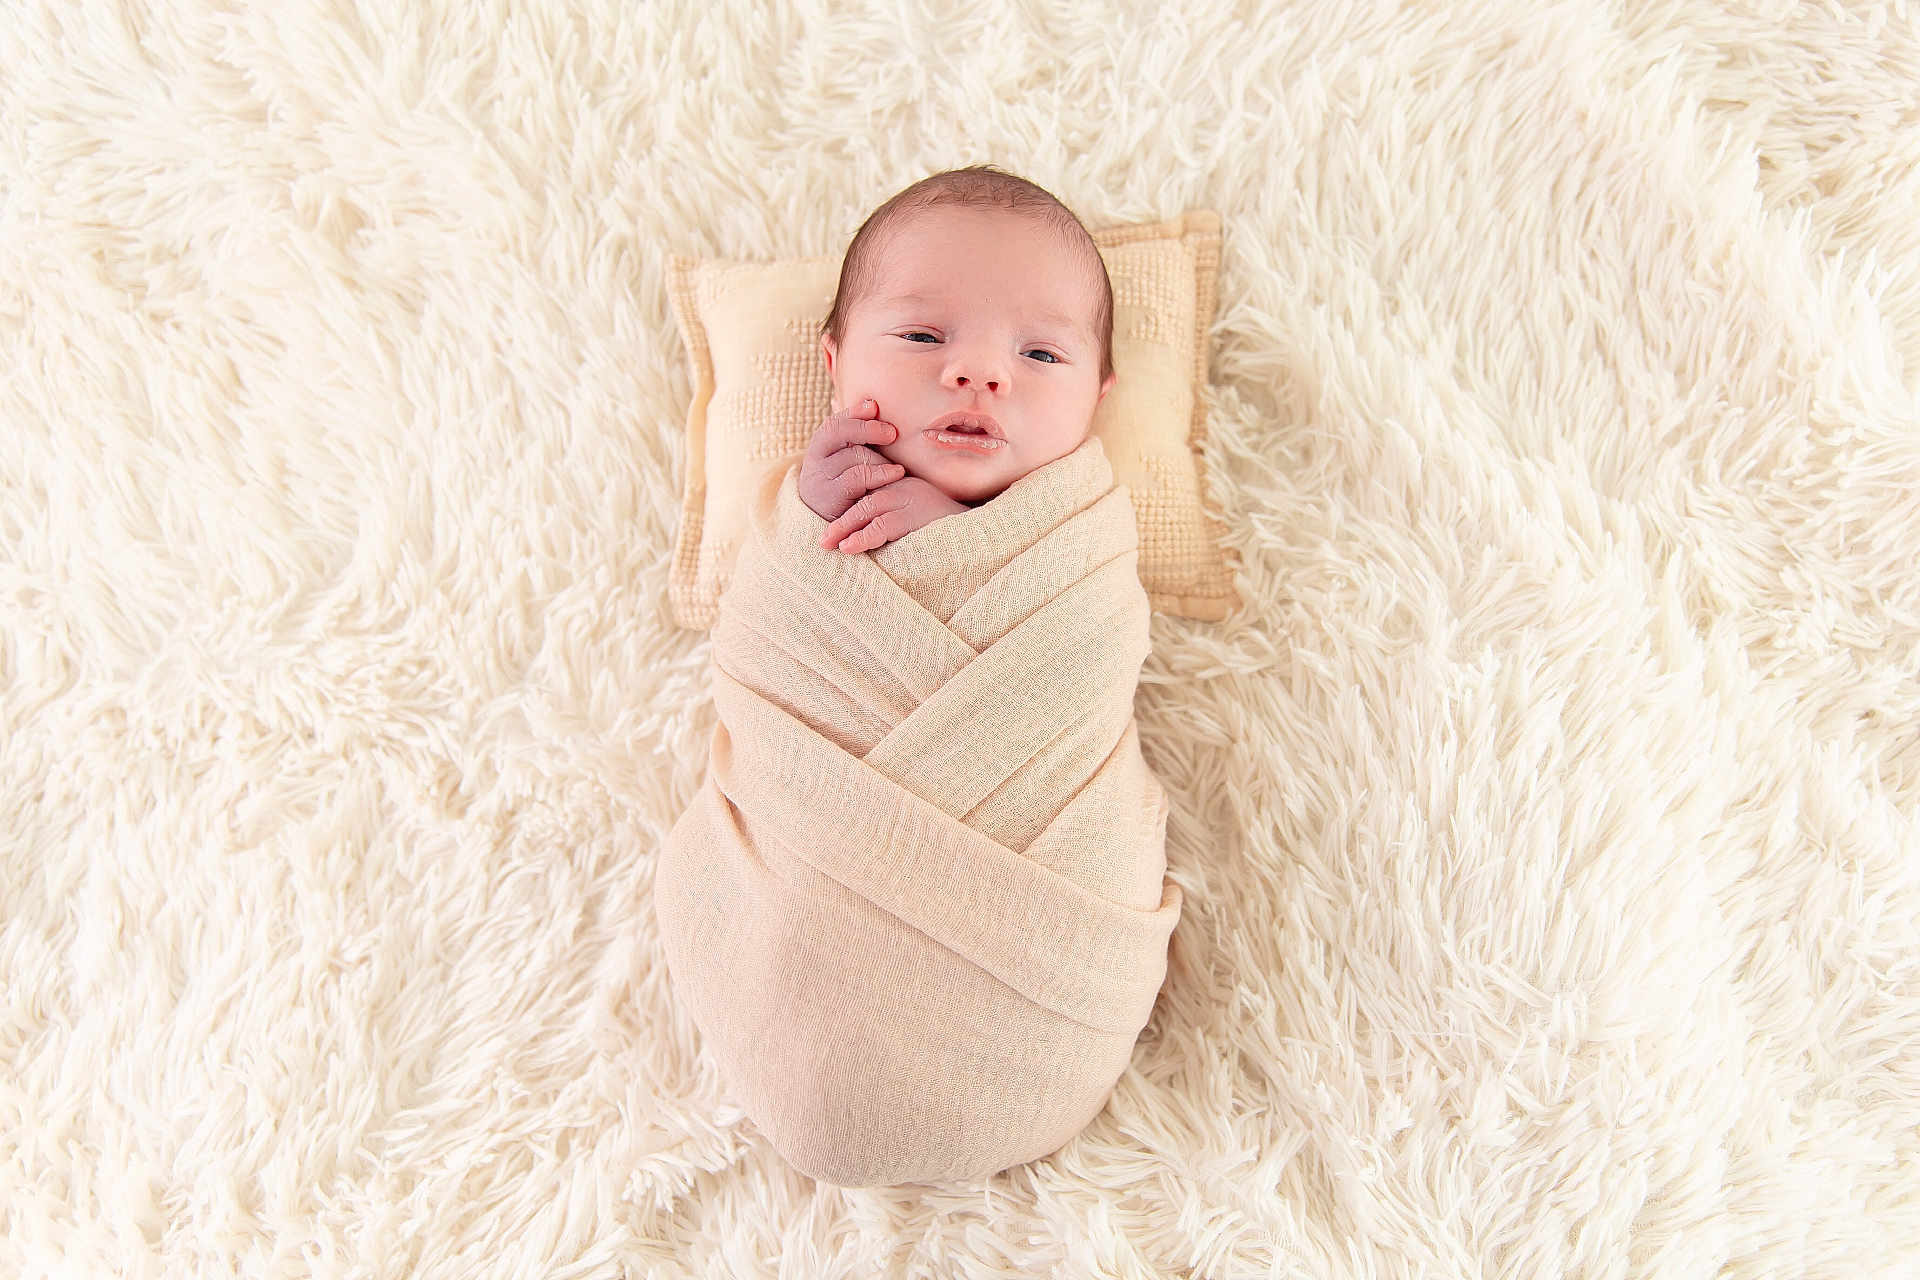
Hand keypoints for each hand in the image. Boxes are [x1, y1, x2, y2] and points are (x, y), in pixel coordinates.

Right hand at [798, 399, 906, 524]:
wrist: (827, 524)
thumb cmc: (847, 486)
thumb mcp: (848, 460)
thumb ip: (859, 438)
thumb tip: (874, 404)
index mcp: (821, 444)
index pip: (834, 421)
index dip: (854, 412)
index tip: (875, 407)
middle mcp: (816, 457)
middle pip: (838, 432)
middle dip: (868, 429)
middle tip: (892, 433)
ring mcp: (821, 477)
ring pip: (853, 455)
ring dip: (879, 458)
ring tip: (897, 464)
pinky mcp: (831, 496)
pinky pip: (857, 478)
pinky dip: (880, 474)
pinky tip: (896, 474)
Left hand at [820, 474, 966, 553]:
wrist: (979, 529)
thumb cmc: (948, 526)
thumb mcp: (919, 512)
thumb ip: (897, 515)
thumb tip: (869, 529)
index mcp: (902, 484)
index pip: (868, 491)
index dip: (847, 507)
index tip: (830, 525)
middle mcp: (903, 487)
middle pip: (862, 501)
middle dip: (839, 521)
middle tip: (822, 539)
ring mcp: (908, 499)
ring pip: (867, 511)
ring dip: (844, 528)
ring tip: (828, 543)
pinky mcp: (913, 516)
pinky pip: (882, 526)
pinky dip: (862, 537)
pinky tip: (848, 547)